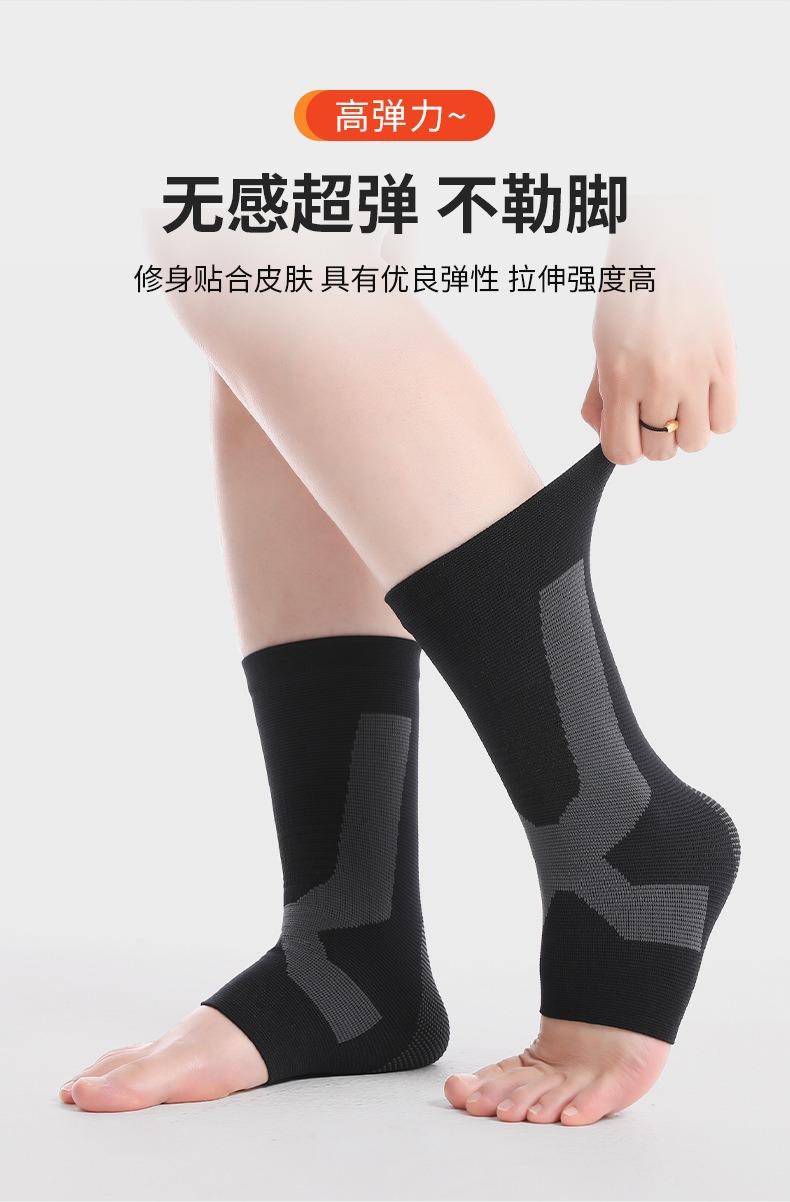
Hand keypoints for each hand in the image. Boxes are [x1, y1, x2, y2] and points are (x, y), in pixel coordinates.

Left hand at [582, 242, 736, 464]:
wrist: (668, 248)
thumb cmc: (629, 295)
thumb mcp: (600, 346)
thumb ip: (598, 395)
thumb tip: (604, 433)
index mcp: (617, 377)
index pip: (621, 451)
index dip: (625, 448)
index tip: (629, 432)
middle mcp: (655, 380)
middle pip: (659, 452)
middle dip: (655, 440)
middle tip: (654, 413)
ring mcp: (693, 373)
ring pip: (694, 443)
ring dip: (686, 431)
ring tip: (681, 404)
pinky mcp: (723, 363)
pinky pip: (725, 421)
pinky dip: (714, 418)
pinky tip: (703, 397)